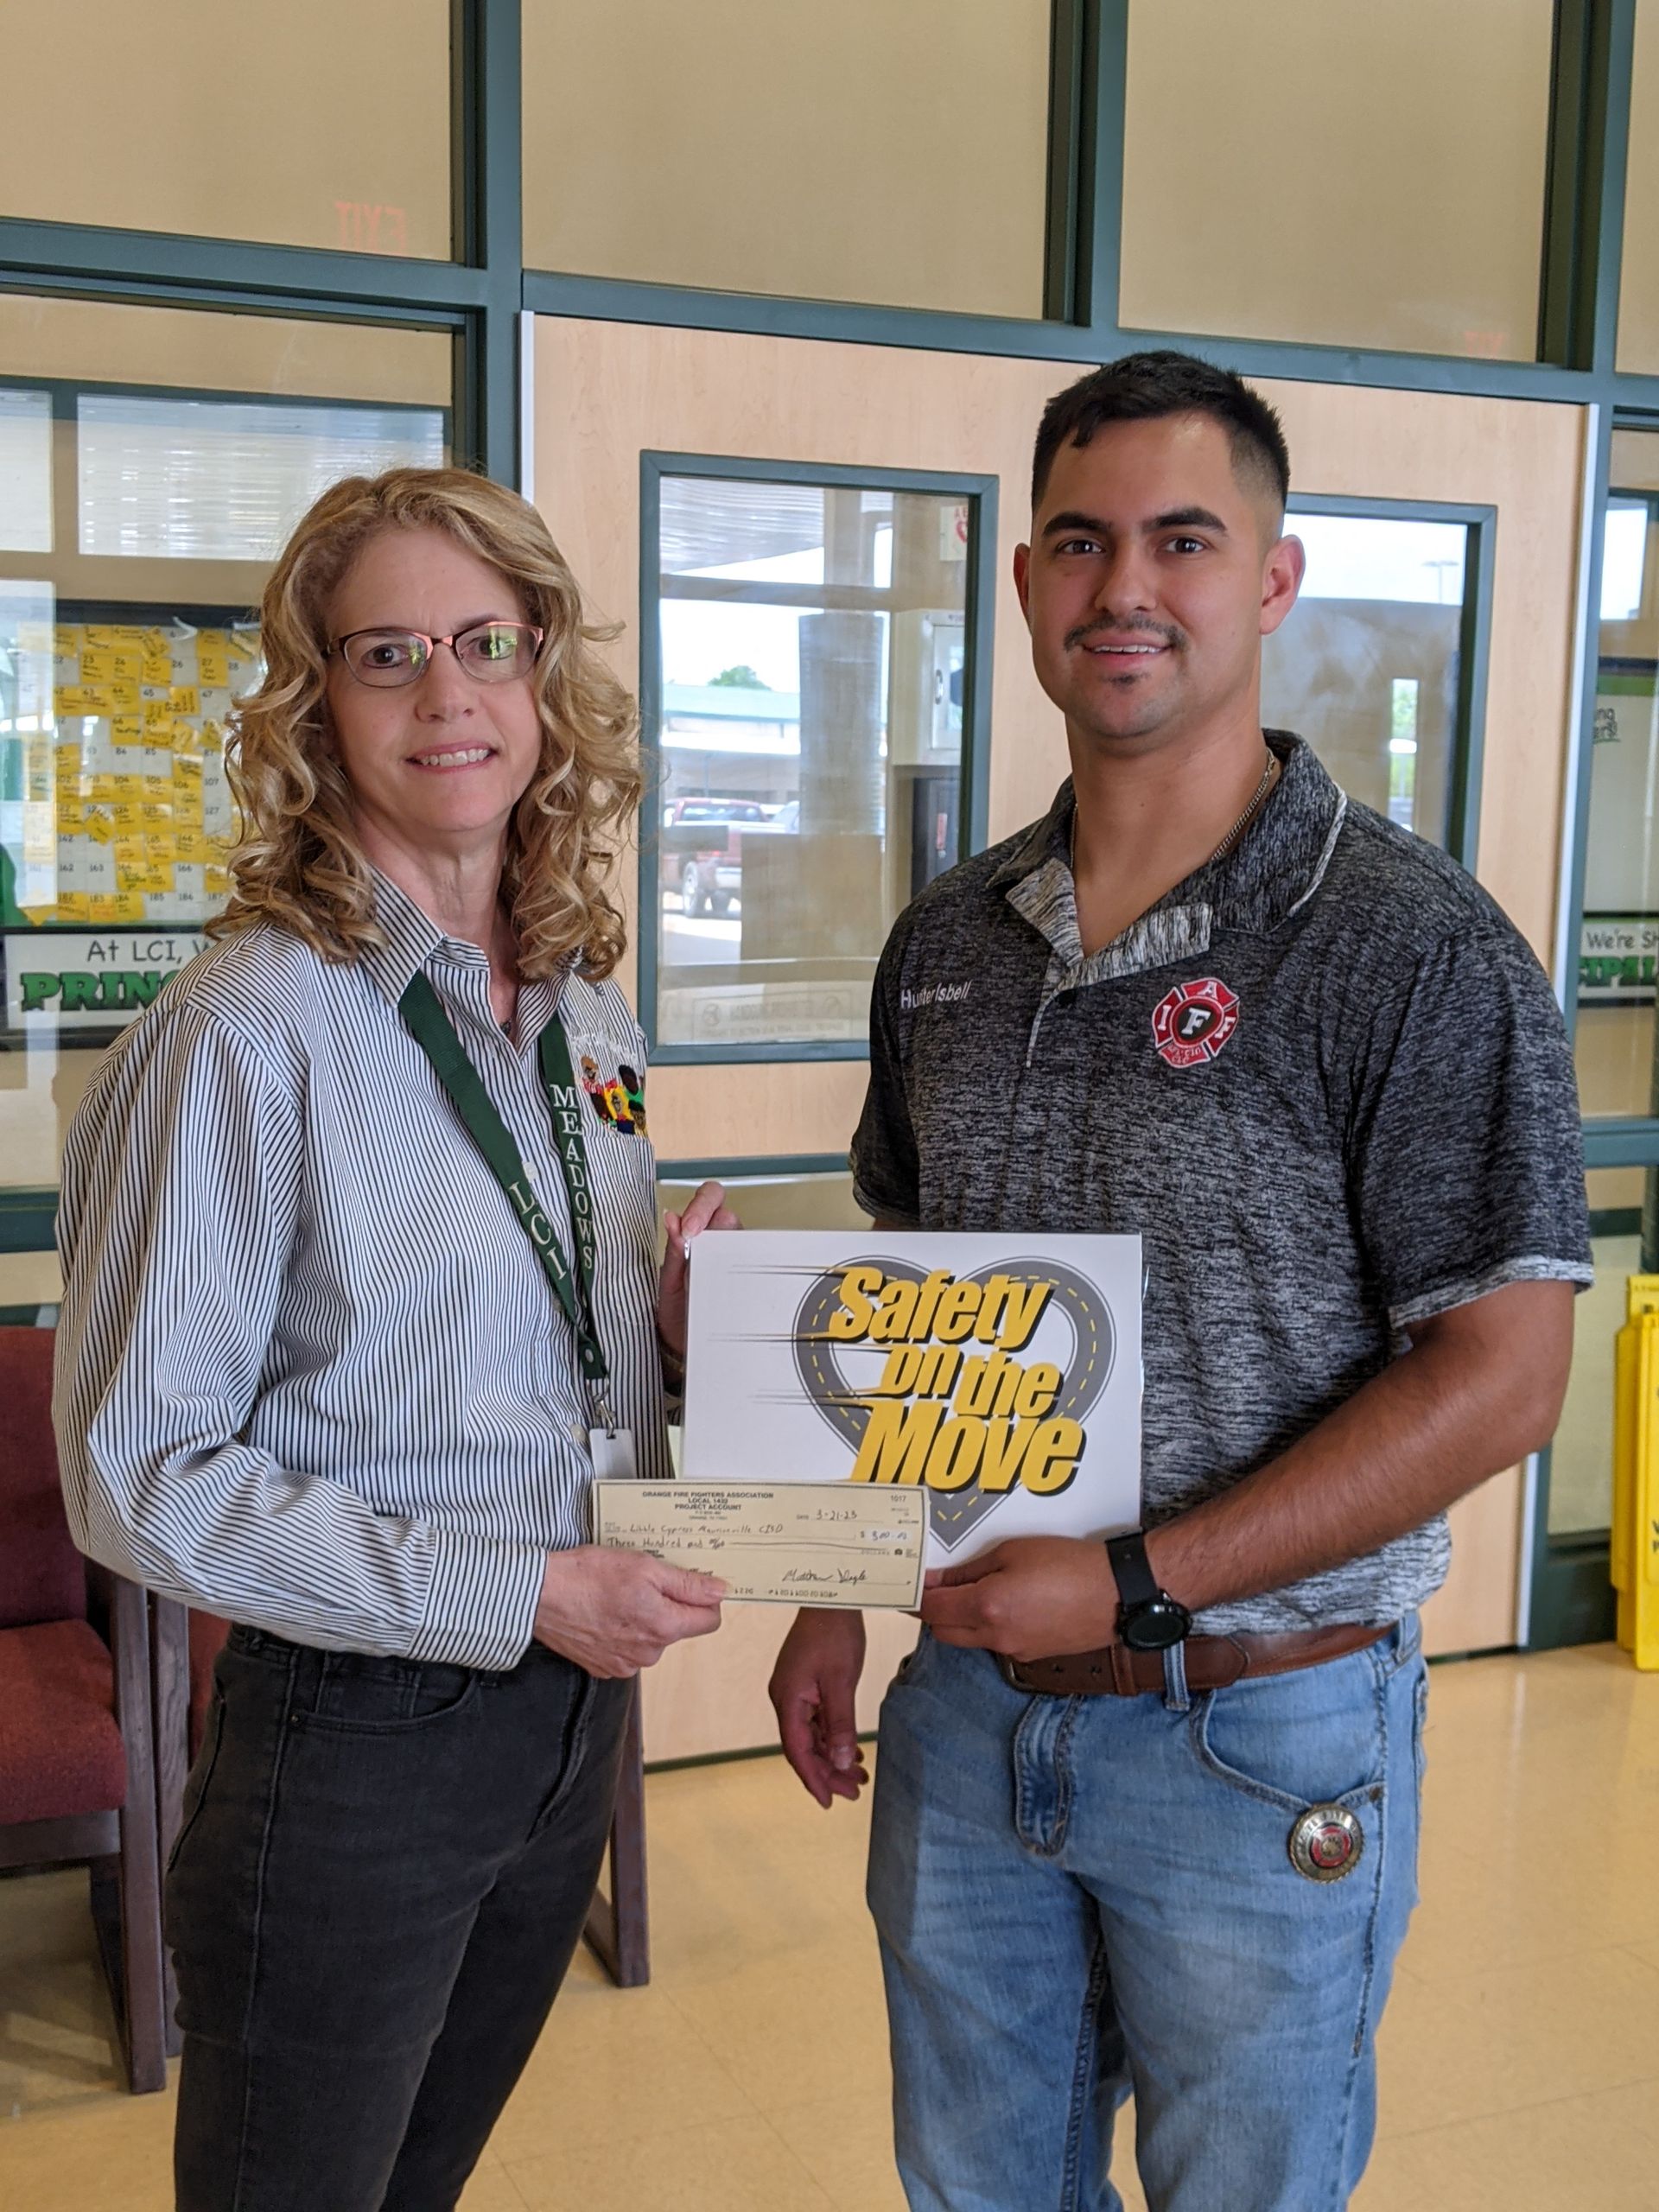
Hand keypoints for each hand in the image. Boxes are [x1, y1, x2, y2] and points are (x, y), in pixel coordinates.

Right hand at [533, 1545, 724, 1677]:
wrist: (540, 1596)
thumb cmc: (588, 1576)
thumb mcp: (645, 1567)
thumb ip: (687, 1584)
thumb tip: (720, 1591)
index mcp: (664, 1627)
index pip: (710, 1620)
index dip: (705, 1598)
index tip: (691, 1583)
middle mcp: (649, 1653)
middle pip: (679, 1628)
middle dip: (669, 1605)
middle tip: (642, 1583)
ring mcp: (626, 1664)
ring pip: (653, 1638)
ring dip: (644, 1619)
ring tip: (617, 1597)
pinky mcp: (605, 1667)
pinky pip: (628, 1648)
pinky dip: (622, 1632)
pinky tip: (604, 1613)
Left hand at [657, 1179, 740, 1361]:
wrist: (685, 1347)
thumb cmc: (678, 1312)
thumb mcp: (669, 1282)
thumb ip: (672, 1252)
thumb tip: (672, 1219)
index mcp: (701, 1234)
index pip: (709, 1199)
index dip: (700, 1206)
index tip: (688, 1228)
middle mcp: (722, 1242)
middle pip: (727, 1212)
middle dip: (708, 1216)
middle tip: (693, 1238)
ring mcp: (739, 1260)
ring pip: (743, 1235)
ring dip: (725, 1243)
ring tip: (708, 1264)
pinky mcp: (752, 1280)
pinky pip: (758, 1265)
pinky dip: (747, 1266)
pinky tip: (733, 1280)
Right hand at [769, 1607, 868, 1807]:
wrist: (832, 1599)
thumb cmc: (834, 1633)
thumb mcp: (841, 1680)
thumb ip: (840, 1723)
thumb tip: (841, 1761)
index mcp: (787, 1699)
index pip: (797, 1750)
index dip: (813, 1778)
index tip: (830, 1802)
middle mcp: (786, 1699)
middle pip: (804, 1747)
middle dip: (828, 1772)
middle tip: (855, 1792)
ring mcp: (794, 1692)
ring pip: (812, 1736)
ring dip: (833, 1756)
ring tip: (860, 1776)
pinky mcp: (805, 1686)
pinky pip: (817, 1721)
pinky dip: (833, 1737)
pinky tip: (852, 1750)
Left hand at [920, 1537, 1117, 1663]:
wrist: (1119, 1594)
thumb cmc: (1070, 1564)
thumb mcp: (1013, 1552)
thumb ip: (971, 1569)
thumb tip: (939, 1579)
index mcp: (986, 1607)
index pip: (932, 1609)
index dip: (915, 1596)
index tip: (908, 1581)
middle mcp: (996, 1636)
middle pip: (943, 1631)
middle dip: (934, 1610)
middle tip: (938, 1584)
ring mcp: (1014, 1650)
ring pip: (969, 1639)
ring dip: (961, 1619)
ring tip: (974, 1588)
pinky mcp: (1032, 1655)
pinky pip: (996, 1642)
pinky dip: (989, 1625)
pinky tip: (1007, 1602)